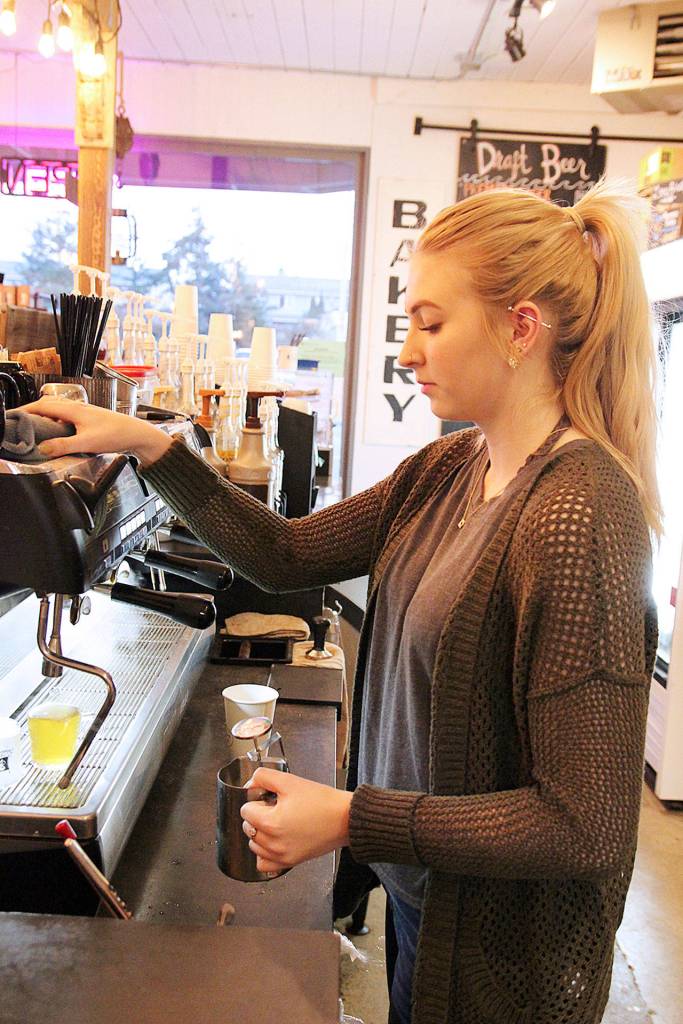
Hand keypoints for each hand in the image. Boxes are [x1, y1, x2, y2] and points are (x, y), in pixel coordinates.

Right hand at [20, 397, 171, 464]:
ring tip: (37, 428)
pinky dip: (58, 423)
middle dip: (33, 412)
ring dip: (46, 417)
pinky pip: (68, 418)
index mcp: (74, 410)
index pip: (43, 405)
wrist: (137, 434)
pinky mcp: (90, 420)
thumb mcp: (86, 443)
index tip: (15, 416)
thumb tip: (43, 448)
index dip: (26, 410)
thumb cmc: (116, 434)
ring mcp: (85, 413)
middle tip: (22, 422)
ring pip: (59, 411)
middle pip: (49, 405)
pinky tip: (60, 434)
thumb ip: (63, 446)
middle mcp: (78, 408)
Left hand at [240, 769, 352, 873]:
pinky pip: (264, 864)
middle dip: (258, 816)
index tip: (270, 798)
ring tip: (279, 823)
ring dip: (260, 833)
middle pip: (248, 828)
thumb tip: (249, 784)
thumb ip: (264, 777)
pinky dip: (264, 853)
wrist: (344, 819)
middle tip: (277, 808)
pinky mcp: (290, 862)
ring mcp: (281, 856)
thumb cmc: (322, 801)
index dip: (257, 800)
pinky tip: (275, 841)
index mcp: (271, 823)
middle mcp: (274, 843)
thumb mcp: (290, 781)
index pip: (245, 811)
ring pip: (253, 846)